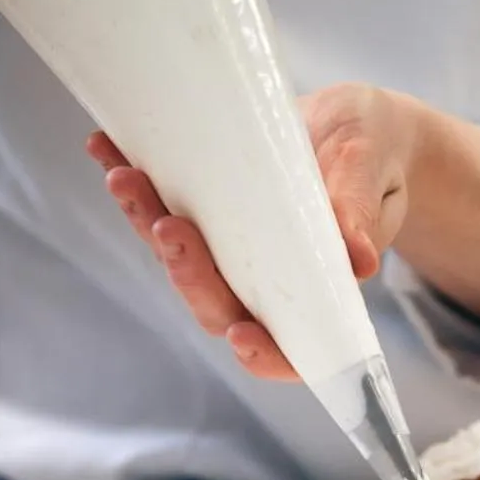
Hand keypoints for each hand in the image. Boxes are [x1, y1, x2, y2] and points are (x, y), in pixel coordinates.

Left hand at [86, 82, 422, 381]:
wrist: (354, 127)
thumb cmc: (374, 154)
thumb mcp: (372, 169)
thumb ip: (361, 210)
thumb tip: (358, 261)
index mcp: (318, 293)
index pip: (291, 346)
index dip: (264, 353)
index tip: (241, 335)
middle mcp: (266, 284)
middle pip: (219, 302)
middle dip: (187, 272)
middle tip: (169, 227)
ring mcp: (229, 253)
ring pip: (182, 259)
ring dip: (146, 222)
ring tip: (125, 178)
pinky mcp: (203, 215)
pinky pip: (163, 207)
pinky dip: (135, 184)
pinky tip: (104, 147)